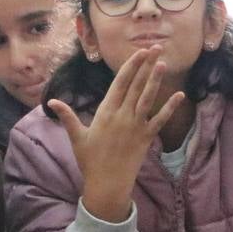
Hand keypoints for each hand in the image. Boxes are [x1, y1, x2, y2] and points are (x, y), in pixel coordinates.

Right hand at [50, 46, 184, 222]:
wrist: (107, 184)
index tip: (139, 52)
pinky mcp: (146, 138)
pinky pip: (160, 119)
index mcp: (106, 112)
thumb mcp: (76, 137)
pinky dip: (170, 107)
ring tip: (163, 63)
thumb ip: (67, 116)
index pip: (120, 83)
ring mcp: (136, 126)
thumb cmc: (90, 161)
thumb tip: (52, 101)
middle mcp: (122, 116)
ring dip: (156, 80)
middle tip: (156, 47)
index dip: (131, 66)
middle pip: (136, 85)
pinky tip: (180, 95)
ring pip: (148, 98)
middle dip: (146, 65)